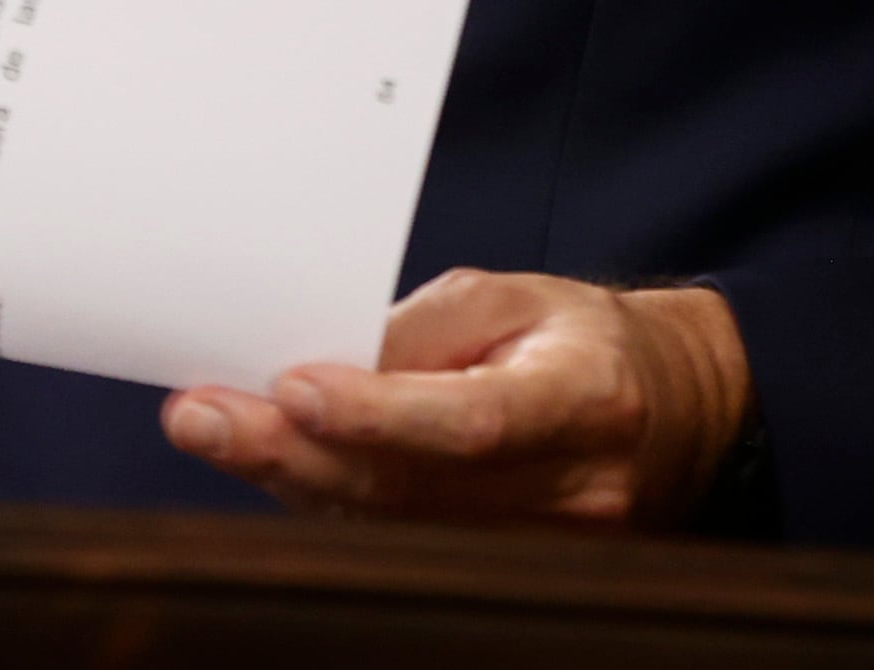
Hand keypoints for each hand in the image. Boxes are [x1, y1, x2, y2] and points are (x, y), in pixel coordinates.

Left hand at [160, 268, 752, 527]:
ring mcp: (547, 551)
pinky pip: (402, 547)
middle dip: (291, 453)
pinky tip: (275, 464)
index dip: (376, 415)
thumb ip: (426, 330)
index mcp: (583, 399)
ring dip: (291, 480)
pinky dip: (330, 505)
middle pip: (412, 491)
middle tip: (200, 417)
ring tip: (212, 430)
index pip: (470, 424)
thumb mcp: (517, 297)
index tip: (289, 389)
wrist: (673, 413)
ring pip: (394, 530)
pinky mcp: (516, 577)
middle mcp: (571, 491)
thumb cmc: (583, 342)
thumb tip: (327, 360)